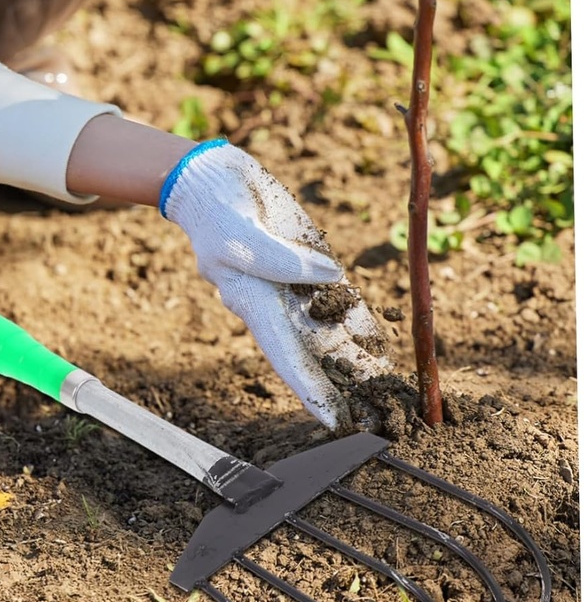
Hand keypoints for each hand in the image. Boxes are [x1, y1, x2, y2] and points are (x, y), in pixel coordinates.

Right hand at [161, 140, 390, 429]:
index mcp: (254, 304)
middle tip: (378, 417)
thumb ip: (282, 259)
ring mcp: (295, 285)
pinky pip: (339, 300)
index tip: (334, 422)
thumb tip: (332, 277)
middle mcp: (277, 304)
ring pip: (332, 331)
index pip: (287, 356)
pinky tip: (378, 342)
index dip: (310, 389)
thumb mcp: (240, 235)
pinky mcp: (310, 264)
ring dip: (357, 358)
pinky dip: (359, 322)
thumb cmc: (217, 211)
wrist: (212, 180)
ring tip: (388, 389)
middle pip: (314, 353)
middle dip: (344, 384)